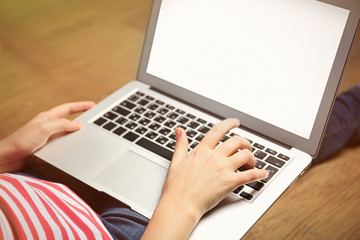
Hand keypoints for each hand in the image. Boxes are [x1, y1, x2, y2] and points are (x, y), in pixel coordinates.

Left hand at [0, 101, 94, 172]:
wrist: (9, 158)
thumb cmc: (21, 142)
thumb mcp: (44, 129)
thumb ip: (61, 124)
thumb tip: (77, 124)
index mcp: (47, 118)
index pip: (68, 108)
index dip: (81, 106)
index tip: (92, 105)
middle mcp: (48, 126)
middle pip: (69, 119)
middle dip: (81, 117)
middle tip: (92, 117)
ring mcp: (48, 137)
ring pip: (66, 133)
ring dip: (76, 134)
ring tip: (86, 133)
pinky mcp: (47, 148)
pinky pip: (62, 145)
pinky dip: (69, 146)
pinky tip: (72, 149)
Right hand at [142, 118, 267, 239]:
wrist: (181, 204)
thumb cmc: (176, 187)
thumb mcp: (176, 161)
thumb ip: (181, 145)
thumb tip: (180, 131)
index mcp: (202, 151)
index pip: (218, 131)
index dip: (229, 123)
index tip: (235, 122)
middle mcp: (214, 157)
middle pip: (237, 141)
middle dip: (245, 142)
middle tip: (246, 147)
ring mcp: (223, 169)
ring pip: (245, 155)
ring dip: (252, 157)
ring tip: (251, 162)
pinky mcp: (230, 182)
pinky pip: (250, 175)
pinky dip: (259, 173)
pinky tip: (263, 173)